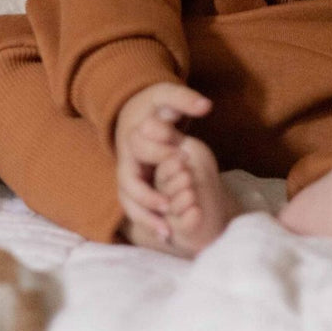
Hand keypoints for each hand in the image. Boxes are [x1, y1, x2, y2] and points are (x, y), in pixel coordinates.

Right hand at [114, 82, 211, 241]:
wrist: (137, 112)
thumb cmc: (154, 105)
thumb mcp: (167, 96)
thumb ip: (185, 99)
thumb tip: (206, 105)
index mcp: (131, 136)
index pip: (140, 150)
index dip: (160, 154)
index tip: (183, 158)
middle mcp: (125, 159)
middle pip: (128, 183)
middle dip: (146, 196)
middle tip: (168, 206)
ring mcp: (127, 175)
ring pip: (129, 202)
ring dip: (145, 217)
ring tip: (166, 232)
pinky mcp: (134, 187)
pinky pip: (136, 208)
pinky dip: (148, 221)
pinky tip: (167, 235)